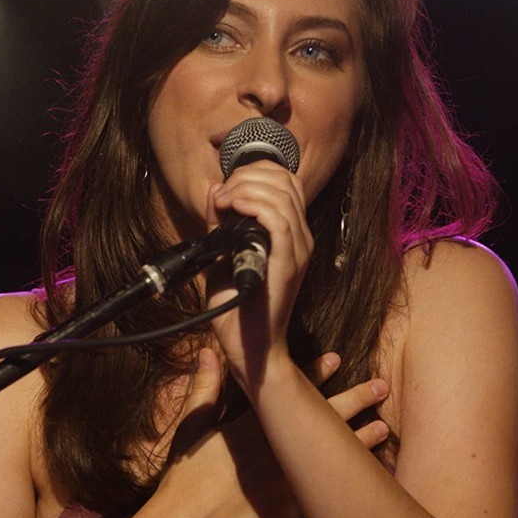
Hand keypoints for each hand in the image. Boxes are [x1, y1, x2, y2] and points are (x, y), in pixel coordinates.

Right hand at [143, 349, 388, 517]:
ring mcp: (287, 481)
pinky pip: (325, 493)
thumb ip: (203, 388)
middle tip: (380, 386)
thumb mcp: (190, 427)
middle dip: (355, 399)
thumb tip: (206, 351)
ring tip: (384, 429)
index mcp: (253, 426)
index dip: (315, 373)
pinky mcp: (291, 511)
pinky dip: (347, 484)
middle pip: (323, 419)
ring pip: (333, 457)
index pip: (289, 392)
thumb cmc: (184, 476)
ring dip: (361, 441)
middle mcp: (276, 449)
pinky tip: (368, 479)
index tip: (336, 358)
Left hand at [205, 161, 312, 389]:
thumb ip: (222, 223)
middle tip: (223, 193)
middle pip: (286, 181)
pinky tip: (234, 207)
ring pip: (282, 196)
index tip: (227, 185)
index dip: (256, 171)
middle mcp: (301, 239)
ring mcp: (298, 251)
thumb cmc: (237, 306)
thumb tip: (216, 190)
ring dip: (247, 188)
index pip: (286, 181)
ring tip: (225, 200)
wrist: (248, 346)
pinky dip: (254, 206)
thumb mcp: (224, 253)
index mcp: (290, 234)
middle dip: (248, 175)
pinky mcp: (288, 264)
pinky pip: (279, 222)